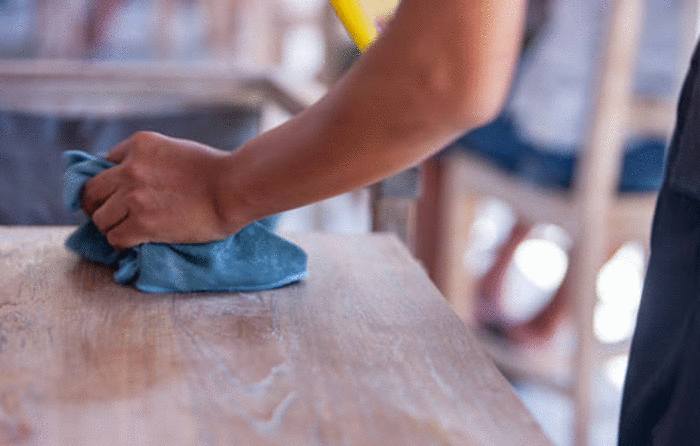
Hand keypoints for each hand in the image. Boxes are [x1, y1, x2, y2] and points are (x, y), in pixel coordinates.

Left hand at [82, 131, 244, 248]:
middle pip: (92, 191)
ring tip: (127, 230)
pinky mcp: (142, 223)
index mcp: (140, 144)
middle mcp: (131, 168)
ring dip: (111, 226)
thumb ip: (152, 160)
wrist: (234, 188)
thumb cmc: (217, 171)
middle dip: (99, 204)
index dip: (113, 181)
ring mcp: (134, 196)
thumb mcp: (176, 149)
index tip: (120, 192)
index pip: (105, 163)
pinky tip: (135, 242)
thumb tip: (135, 180)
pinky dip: (122, 242)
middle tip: (110, 215)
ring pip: (100, 218)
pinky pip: (115, 237)